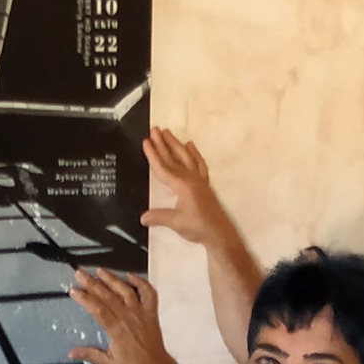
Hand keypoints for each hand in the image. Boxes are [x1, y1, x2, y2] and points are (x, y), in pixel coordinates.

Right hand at [67, 269, 175, 363]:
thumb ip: (89, 354)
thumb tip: (71, 353)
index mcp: (117, 330)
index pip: (98, 310)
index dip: (85, 299)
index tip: (74, 291)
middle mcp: (129, 318)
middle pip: (108, 296)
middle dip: (92, 283)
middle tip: (80, 273)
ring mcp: (141, 313)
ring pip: (125, 290)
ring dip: (112, 279)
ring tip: (99, 270)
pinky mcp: (150, 312)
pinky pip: (148, 293)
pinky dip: (140, 282)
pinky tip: (129, 276)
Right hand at [142, 128, 231, 247]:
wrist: (219, 233)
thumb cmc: (200, 227)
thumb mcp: (175, 222)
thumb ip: (159, 217)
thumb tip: (144, 217)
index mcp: (182, 185)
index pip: (163, 167)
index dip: (153, 154)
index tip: (146, 142)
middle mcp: (191, 179)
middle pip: (173, 157)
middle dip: (163, 143)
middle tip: (154, 130)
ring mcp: (199, 180)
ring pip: (186, 157)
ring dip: (176, 144)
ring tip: (168, 133)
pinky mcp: (204, 184)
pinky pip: (199, 164)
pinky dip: (194, 154)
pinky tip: (191, 146)